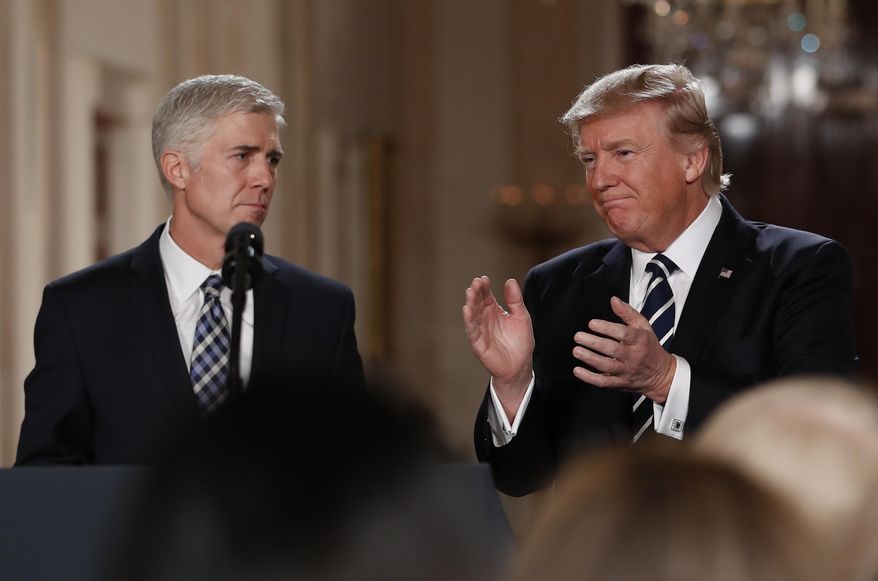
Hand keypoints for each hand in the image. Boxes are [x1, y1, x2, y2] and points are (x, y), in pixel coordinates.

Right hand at [463, 276, 534, 415]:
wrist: (520, 365)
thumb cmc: (520, 342)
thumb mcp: (521, 317)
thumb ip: (515, 300)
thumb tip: (510, 281)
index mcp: (495, 311)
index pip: (486, 296)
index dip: (484, 287)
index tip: (483, 278)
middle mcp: (485, 319)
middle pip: (477, 303)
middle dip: (475, 293)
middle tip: (475, 283)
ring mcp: (481, 330)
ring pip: (472, 314)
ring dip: (470, 303)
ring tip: (470, 293)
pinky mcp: (478, 343)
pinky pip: (472, 330)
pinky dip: (469, 320)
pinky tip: (467, 310)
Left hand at [571, 296, 675, 402]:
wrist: (660, 374)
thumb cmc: (649, 347)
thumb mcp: (644, 327)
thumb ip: (628, 313)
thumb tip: (614, 300)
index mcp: (639, 340)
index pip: (623, 333)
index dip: (606, 328)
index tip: (592, 323)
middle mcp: (633, 356)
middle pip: (612, 349)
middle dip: (593, 343)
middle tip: (579, 336)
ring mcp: (626, 371)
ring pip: (607, 366)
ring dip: (590, 358)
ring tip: (577, 350)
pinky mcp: (619, 382)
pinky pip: (603, 382)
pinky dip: (589, 378)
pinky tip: (578, 370)